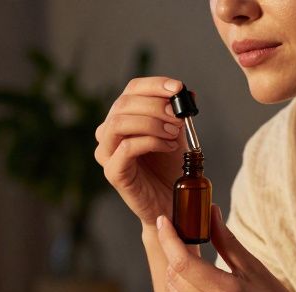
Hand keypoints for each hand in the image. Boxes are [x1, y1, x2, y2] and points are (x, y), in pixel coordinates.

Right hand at [94, 77, 186, 225]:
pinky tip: (169, 147)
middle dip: (156, 105)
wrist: (170, 203)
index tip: (178, 88)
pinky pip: (126, 148)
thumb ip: (177, 113)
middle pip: (124, 103)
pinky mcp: (113, 172)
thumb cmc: (170, 169)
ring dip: (151, 122)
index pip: (132, 89)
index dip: (155, 84)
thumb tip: (187, 93)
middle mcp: (109, 133)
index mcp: (123, 118)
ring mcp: (107, 153)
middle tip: (179, 117)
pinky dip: (151, 142)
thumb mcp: (176, 134)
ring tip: (174, 132)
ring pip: (119, 123)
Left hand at [158, 205, 295, 291]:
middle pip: (174, 276)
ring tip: (191, 262)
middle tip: (183, 238)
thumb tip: (210, 211)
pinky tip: (194, 285)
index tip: (163, 220)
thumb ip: (228, 242)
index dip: (169, 239)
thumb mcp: (257, 270)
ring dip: (175, 273)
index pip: (183, 262)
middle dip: (173, 253)